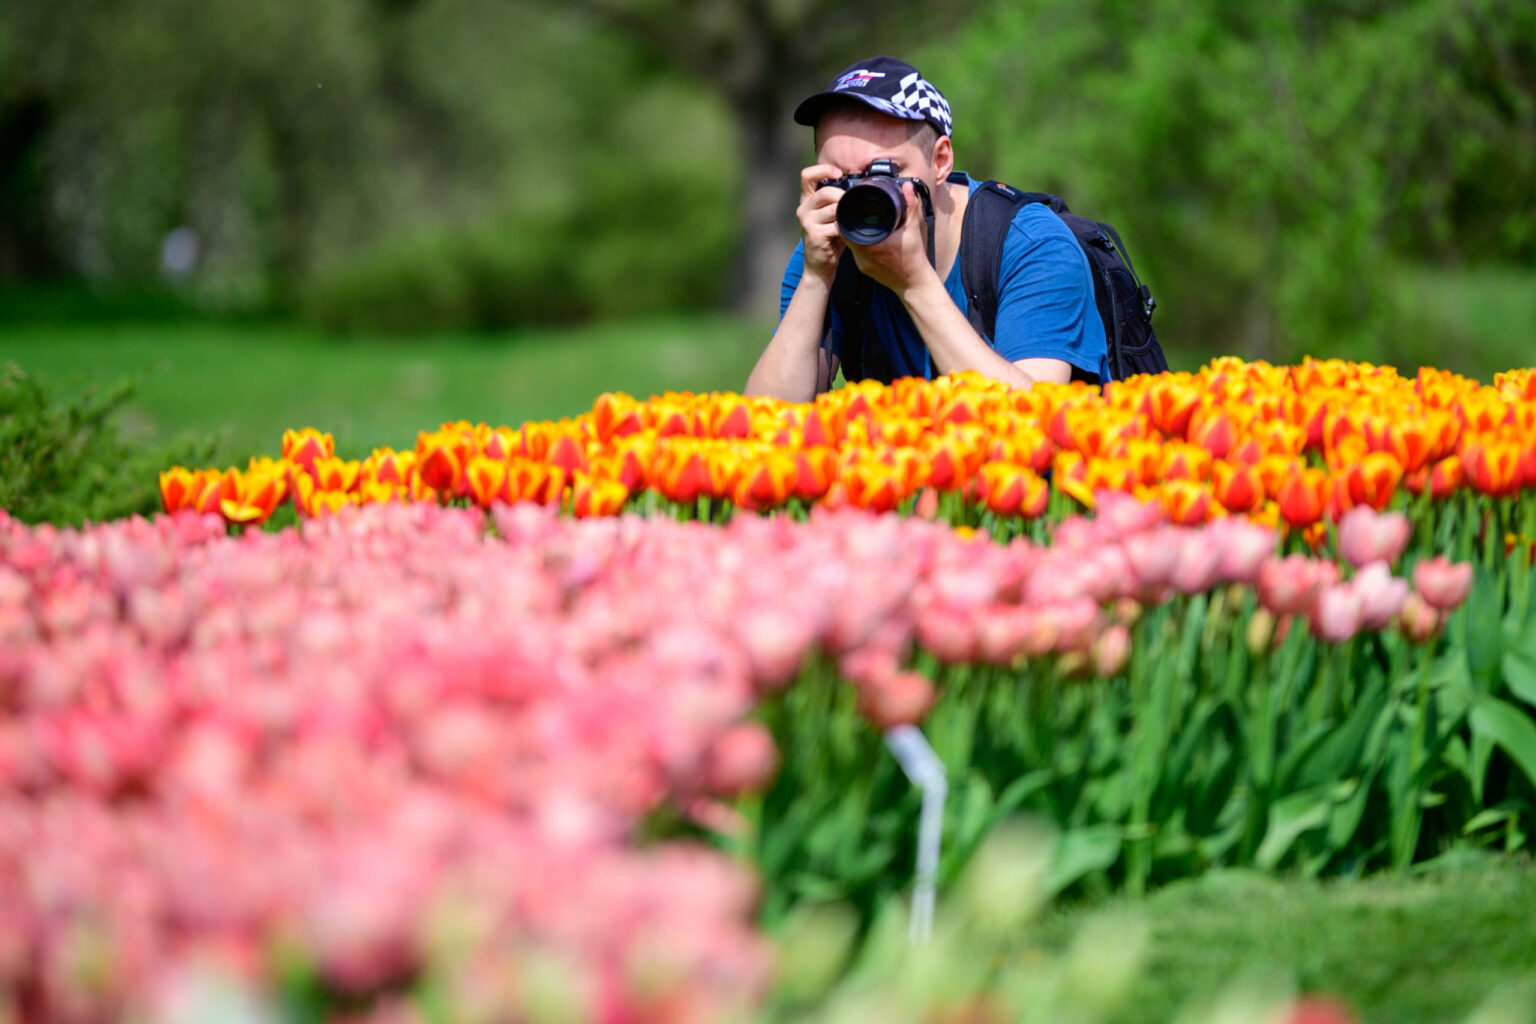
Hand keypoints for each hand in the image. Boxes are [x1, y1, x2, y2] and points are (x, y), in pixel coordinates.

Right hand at [797, 164, 847, 282]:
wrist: (819, 266)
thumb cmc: (829, 238)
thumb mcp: (831, 215)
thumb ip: (838, 200)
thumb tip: (860, 186)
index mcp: (806, 200)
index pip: (807, 175)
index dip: (823, 170)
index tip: (839, 173)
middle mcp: (803, 209)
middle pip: (825, 192)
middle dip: (843, 196)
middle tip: (853, 205)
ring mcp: (807, 222)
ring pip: (833, 208)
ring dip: (846, 213)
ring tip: (852, 220)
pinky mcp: (814, 235)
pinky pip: (836, 225)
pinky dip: (846, 228)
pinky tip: (849, 232)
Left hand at [846, 181, 937, 298]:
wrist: (915, 284)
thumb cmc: (914, 259)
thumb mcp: (912, 229)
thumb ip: (910, 206)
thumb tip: (907, 187)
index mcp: (870, 245)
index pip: (846, 227)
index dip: (845, 214)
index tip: (849, 205)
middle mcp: (862, 256)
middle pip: (846, 234)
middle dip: (850, 222)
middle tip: (853, 210)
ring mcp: (862, 265)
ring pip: (851, 244)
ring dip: (854, 233)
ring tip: (859, 222)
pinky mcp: (864, 270)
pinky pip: (856, 253)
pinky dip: (859, 244)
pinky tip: (866, 238)